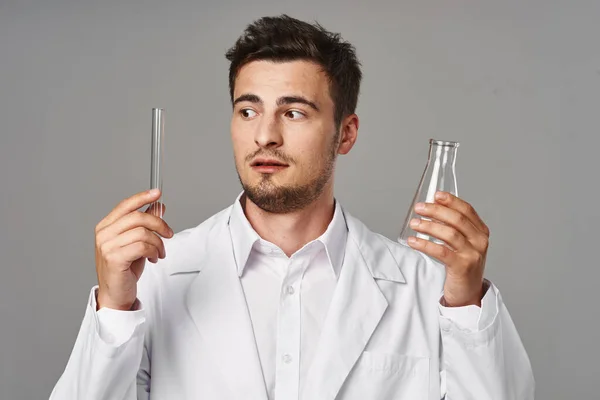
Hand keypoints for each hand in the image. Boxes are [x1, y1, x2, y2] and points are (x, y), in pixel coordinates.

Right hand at [94, 189, 173, 310]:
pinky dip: (153, 251)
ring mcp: (106, 246)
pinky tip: (154, 258)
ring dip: (158, 243)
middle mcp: (103, 234)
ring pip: (143, 233)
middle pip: (137, 217)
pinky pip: (142, 246)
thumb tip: (158, 207)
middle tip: (169, 234)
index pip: (125, 205)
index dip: (142, 197)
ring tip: (159, 252)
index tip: (157, 193)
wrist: (116, 295)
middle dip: (159, 224)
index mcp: (106, 227)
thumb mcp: (137, 242)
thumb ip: (145, 224)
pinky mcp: (114, 259)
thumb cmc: (125, 269)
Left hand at [407, 191, 489, 306]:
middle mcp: (479, 241)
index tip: (436, 195)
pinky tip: (413, 241)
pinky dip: (424, 244)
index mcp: (480, 232)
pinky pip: (441, 251)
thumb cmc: (462, 265)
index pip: (467, 210)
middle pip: (457, 219)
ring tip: (414, 224)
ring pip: (449, 234)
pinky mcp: (462, 267)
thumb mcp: (463, 243)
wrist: (468, 292)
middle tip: (419, 208)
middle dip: (435, 211)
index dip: (451, 200)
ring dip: (428, 226)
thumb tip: (432, 208)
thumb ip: (452, 227)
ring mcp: (472, 254)